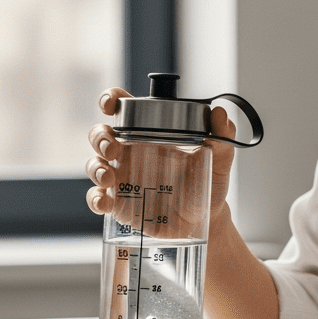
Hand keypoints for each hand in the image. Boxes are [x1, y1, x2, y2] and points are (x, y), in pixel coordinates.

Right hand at [85, 88, 237, 236]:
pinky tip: (106, 202)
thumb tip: (219, 113)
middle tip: (114, 148)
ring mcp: (123, 176)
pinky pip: (98, 197)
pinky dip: (96, 198)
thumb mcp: (219, 159)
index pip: (124, 107)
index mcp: (151, 133)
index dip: (111, 99)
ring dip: (96, 167)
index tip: (110, 104)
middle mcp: (131, 151)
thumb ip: (222, 137)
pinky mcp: (120, 202)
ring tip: (111, 177)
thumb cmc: (210, 182)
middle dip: (100, 137)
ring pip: (95, 163)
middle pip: (101, 134)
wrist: (208, 220)